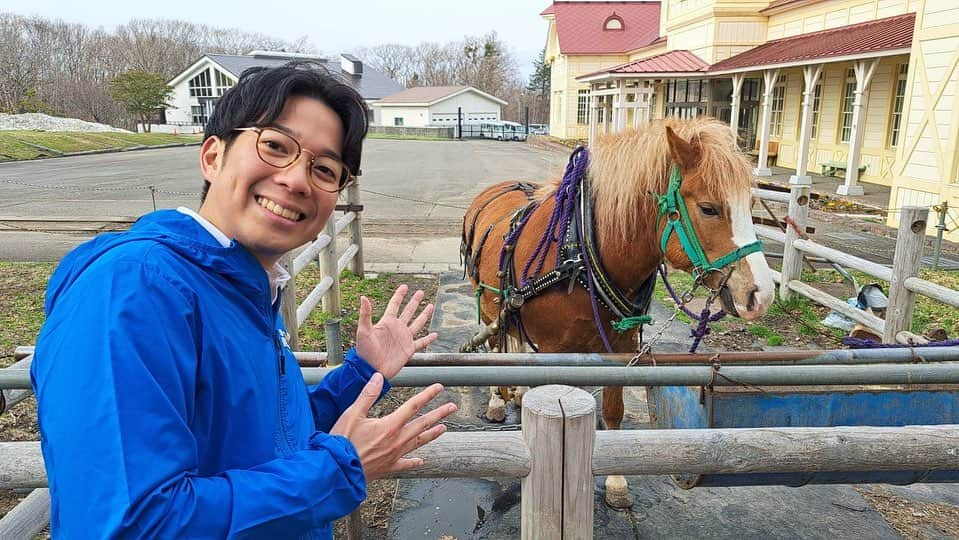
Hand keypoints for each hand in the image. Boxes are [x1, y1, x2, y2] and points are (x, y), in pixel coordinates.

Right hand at [331, 373, 456, 479]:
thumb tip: (378, 377)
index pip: (413, 406)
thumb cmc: (342, 441)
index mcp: (390, 425)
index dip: (427, 395)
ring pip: (419, 442)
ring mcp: (395, 455)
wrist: (337, 470)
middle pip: (423, 424)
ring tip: (444, 428)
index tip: (439, 387)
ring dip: (432, 434)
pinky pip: (406, 464)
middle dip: (439, 414)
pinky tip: (421, 461)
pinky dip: (414, 462)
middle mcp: (397, 440)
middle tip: (452, 407)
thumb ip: (367, 395)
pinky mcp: (389, 467)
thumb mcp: (352, 414)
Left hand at [355, 284, 436, 377]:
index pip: (394, 304)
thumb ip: (365, 314)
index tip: (405, 286)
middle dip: (414, 301)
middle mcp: (397, 328)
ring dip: (424, 315)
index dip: (400, 295)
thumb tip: (363, 297)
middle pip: (408, 311)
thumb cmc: (364, 352)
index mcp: (387, 322)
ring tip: (430, 306)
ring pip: (417, 324)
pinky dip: (428, 339)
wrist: (371, 369)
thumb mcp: (363, 331)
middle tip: (420, 292)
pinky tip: (435, 335)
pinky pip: (421, 342)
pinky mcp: (409, 350)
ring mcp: (404, 338)